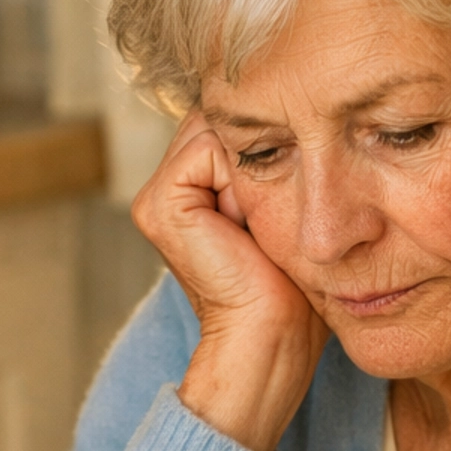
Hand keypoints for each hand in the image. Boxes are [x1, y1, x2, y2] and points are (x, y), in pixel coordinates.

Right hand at [132, 109, 327, 450]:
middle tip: (277, 205)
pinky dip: (240, 176)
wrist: (273, 336)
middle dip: (261, 147)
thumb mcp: (285, 211)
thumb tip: (296, 113)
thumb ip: (273, 163)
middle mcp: (166, 190)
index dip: (270, 139)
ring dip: (254, 164)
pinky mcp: (159, 205)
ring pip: (216, 129)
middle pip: (220, 120)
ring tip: (261, 218)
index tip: (294, 187)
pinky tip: (246, 221)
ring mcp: (154, 197)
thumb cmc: (291, 286)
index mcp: (191, 191)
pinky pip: (208, 149)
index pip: (231, 125)